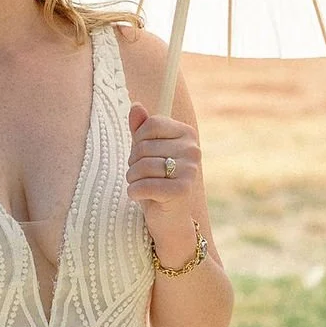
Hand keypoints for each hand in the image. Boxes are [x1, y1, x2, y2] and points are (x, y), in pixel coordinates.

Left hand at [126, 103, 205, 262]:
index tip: (142, 156)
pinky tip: (140, 197)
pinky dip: (134, 192)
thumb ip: (141, 130)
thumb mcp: (147, 154)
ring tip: (140, 186)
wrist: (170, 220)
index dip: (138, 140)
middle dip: (133, 163)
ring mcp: (190, 171)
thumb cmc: (157, 182)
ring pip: (141, 166)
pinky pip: (144, 186)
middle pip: (144, 147)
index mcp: (187, 135)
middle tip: (140, 176)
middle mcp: (193, 150)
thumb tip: (135, 105)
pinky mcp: (181, 191)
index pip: (151, 124)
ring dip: (132, 179)